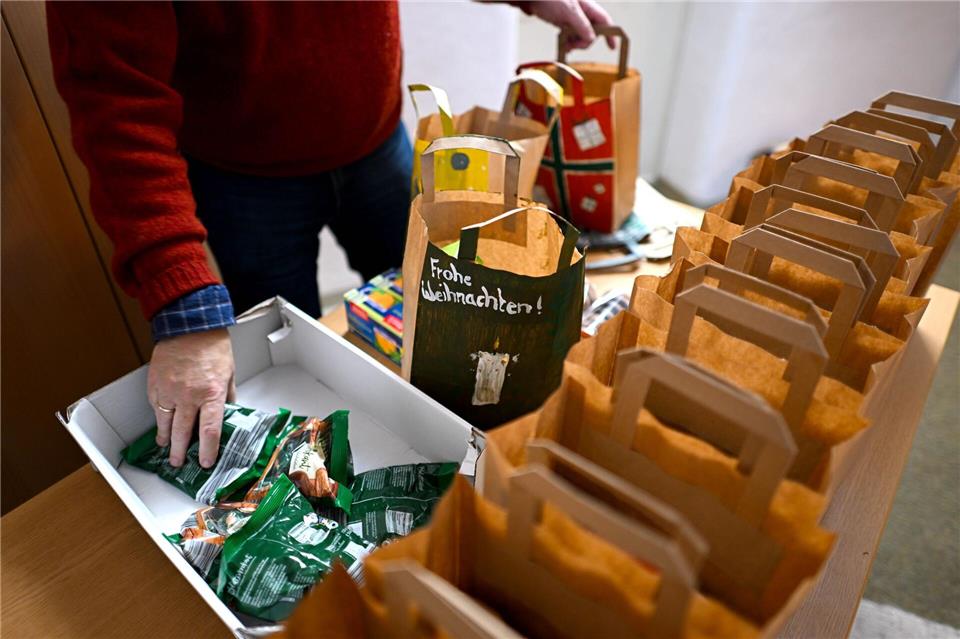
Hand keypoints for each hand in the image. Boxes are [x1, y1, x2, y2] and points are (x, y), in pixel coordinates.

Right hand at [148, 328, 235, 468]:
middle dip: (180, 451)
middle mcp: (189, 395)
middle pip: (182, 432)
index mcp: (211, 393)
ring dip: (165, 438)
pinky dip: (158, 416)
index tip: (206, 461)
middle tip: (179, 462)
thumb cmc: (211, 346)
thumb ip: (227, 396)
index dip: (208, 449)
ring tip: (166, 448)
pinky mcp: (155, 383)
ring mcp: (169, 390)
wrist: (190, 325)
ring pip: (165, 423)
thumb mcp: (229, 373)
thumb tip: (228, 412)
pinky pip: (155, 406)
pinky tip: (161, 422)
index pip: (210, 430)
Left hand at [527, 0, 615, 50]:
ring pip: (581, 36)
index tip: (612, 47)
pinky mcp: (564, 23)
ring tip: (565, 45)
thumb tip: (591, 38)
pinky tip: (563, 44)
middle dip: (584, 42)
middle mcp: (582, 13)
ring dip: (575, 43)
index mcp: (588, 7)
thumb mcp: (568, 11)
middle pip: (592, 32)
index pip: (605, 21)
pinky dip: (569, 42)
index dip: (610, 34)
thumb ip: (581, 25)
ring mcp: (573, 19)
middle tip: (573, 46)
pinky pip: (571, 36)